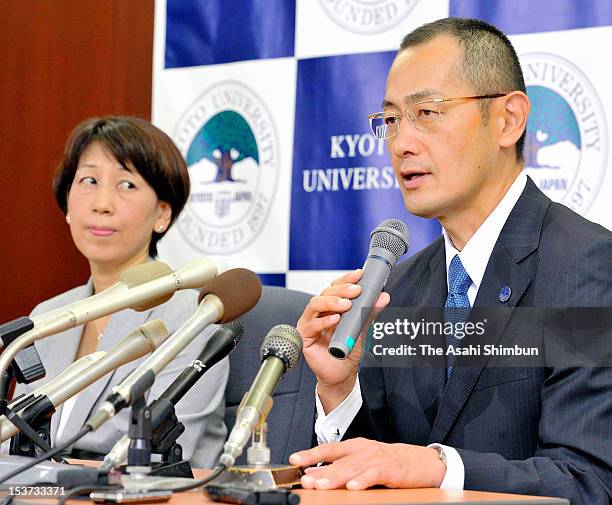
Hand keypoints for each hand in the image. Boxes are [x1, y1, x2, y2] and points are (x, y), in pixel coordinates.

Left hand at [289, 438, 445, 489]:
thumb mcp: (360, 461)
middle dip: (320, 471)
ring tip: (323, 486)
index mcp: (354, 447)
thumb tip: (312, 473)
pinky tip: (353, 487)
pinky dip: (363, 480)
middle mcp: (362, 450)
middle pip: (337, 461)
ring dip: (336, 477)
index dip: (310, 454)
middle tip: (306, 480)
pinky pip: (374, 475)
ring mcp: (376, 459)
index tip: (294, 460)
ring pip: (352, 468)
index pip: (327, 449)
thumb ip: (337, 466)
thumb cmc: (388, 462)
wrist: (420, 461)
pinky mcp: (390, 469)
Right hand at [297, 270, 389, 411]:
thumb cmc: (349, 349)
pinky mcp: (305, 336)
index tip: (359, 274)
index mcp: (331, 306)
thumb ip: (370, 312)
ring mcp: (310, 323)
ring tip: (346, 304)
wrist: (342, 373)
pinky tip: (335, 319)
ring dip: (331, 302)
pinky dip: (323, 320)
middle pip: (325, 292)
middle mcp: (319, 312)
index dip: (346, 279)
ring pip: (315, 304)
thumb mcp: (363, 328)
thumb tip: (383, 297)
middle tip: (356, 291)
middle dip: (341, 289)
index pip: (336, 287)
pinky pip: (311, 325)